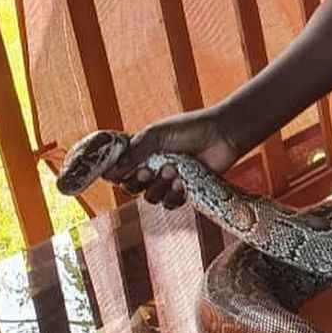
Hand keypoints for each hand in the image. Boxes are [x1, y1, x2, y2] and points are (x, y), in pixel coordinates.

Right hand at [103, 109, 238, 208]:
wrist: (221, 135)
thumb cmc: (189, 128)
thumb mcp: (156, 135)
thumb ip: (133, 153)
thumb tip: (110, 173)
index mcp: (142, 152)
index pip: (120, 170)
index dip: (117, 174)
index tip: (117, 174)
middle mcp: (153, 168)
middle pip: (131, 187)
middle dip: (138, 182)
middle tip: (149, 171)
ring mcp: (169, 181)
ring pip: (151, 197)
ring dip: (159, 187)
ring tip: (173, 171)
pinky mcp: (185, 192)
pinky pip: (170, 204)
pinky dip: (174, 196)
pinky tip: (182, 183)